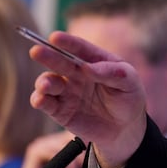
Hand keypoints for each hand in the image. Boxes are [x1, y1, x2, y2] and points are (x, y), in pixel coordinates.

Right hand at [28, 31, 147, 167]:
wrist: (125, 129)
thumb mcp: (129, 82)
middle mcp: (77, 74)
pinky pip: (45, 103)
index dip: (67, 42)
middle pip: (59, 62)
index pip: (80, 49)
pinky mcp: (60, 110)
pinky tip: (40, 99)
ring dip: (44, 82)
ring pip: (48, 82)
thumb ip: (112, 72)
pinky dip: (39, 100)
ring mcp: (67, 91)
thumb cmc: (128, 99)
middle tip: (36, 51)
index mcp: (94, 61)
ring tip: (47, 85)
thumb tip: (87, 68)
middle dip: (47, 56)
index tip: (55, 37)